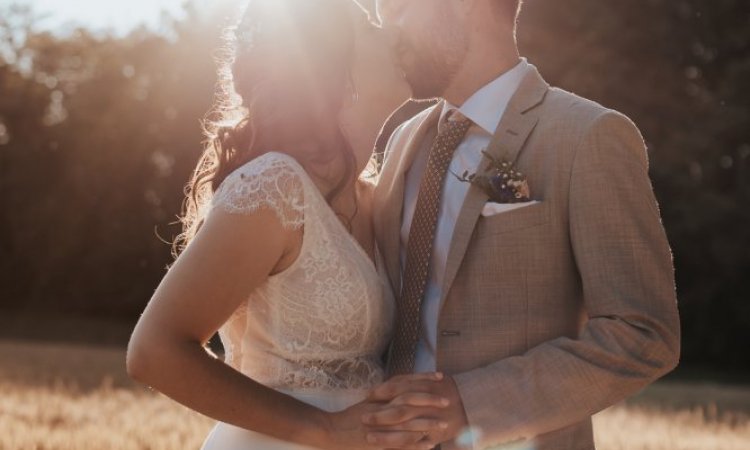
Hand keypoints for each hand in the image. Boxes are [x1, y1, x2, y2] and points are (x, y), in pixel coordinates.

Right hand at [322, 373, 449, 449]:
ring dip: (427, 424)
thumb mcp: (367, 403)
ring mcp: (380, 427)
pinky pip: (400, 445)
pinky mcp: (378, 443)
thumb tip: (404, 390)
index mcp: (379, 397)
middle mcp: (380, 410)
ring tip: (444, 425)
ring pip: (407, 424)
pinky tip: (429, 444)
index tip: (439, 377)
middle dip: (429, 401)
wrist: (330, 432)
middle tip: (447, 401)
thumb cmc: (349, 418)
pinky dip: (415, 444)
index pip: (404, 384)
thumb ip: (385, 397)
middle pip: (408, 402)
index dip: (422, 379)